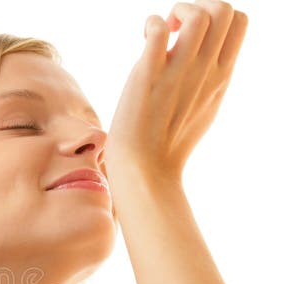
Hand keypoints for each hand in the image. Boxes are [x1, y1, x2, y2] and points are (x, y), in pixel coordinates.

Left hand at [103, 1, 248, 186]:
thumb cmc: (168, 142)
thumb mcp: (204, 104)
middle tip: (175, 30)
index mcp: (221, 76)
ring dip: (177, 11)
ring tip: (159, 34)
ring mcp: (178, 72)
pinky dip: (151, 24)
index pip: (240, 22)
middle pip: (225, 10)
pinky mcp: (148, 75)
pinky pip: (157, 30)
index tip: (191, 36)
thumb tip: (203, 55)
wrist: (145, 168)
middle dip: (199, 6)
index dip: (216, 15)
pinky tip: (143, 39)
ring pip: (199, 14)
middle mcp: (205, 71)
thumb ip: (209, 78)